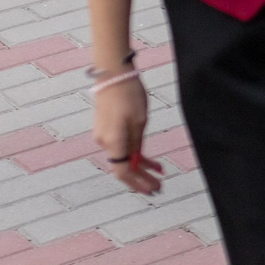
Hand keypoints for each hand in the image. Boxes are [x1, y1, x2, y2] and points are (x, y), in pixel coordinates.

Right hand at [92, 75, 163, 195]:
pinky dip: (135, 155)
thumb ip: (137, 143)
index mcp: (112, 141)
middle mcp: (104, 141)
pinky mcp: (107, 129)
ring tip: (159, 174)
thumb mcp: (139, 122)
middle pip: (123, 167)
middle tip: (159, 187)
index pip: (123, 171)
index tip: (153, 189)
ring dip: (141, 167)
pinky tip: (151, 161)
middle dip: (142, 178)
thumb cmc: (129, 96)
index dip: (138, 182)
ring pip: (123, 157)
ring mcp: (104, 135)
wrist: (113, 75)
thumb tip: (138, 161)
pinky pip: (121, 147)